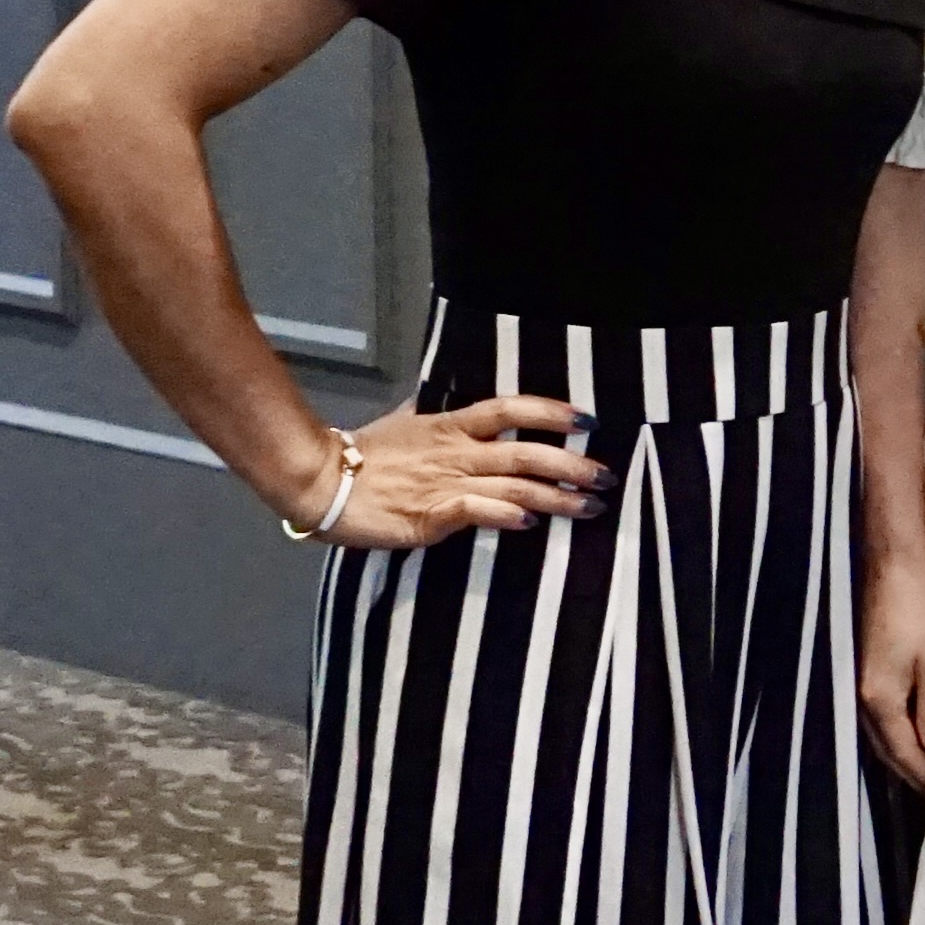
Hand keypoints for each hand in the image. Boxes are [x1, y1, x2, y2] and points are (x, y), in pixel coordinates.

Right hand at [299, 393, 603, 548]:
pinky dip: (504, 515)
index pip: (510, 409)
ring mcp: (445, 482)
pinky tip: (528, 523)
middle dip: (572, 464)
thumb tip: (436, 401)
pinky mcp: (430, 514)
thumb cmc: (361, 456)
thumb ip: (429, 417)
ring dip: (555, 497)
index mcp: (451, 427)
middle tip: (606, 476)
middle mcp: (456, 452)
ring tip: (589, 506)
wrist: (318, 480)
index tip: (588, 419)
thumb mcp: (402, 423)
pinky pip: (475, 510)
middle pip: (526, 452)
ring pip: (513, 484)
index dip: (552, 411)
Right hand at [856, 552, 924, 789]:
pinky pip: (883, 720)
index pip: (903, 754)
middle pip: (888, 752)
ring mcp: (861, 686)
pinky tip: (918, 739)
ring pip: (883, 738)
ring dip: (906, 758)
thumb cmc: (918, 610)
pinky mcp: (867, 673)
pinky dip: (901, 736)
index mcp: (879, 701)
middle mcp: (862, 700)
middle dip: (914, 776)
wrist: (891, 567)